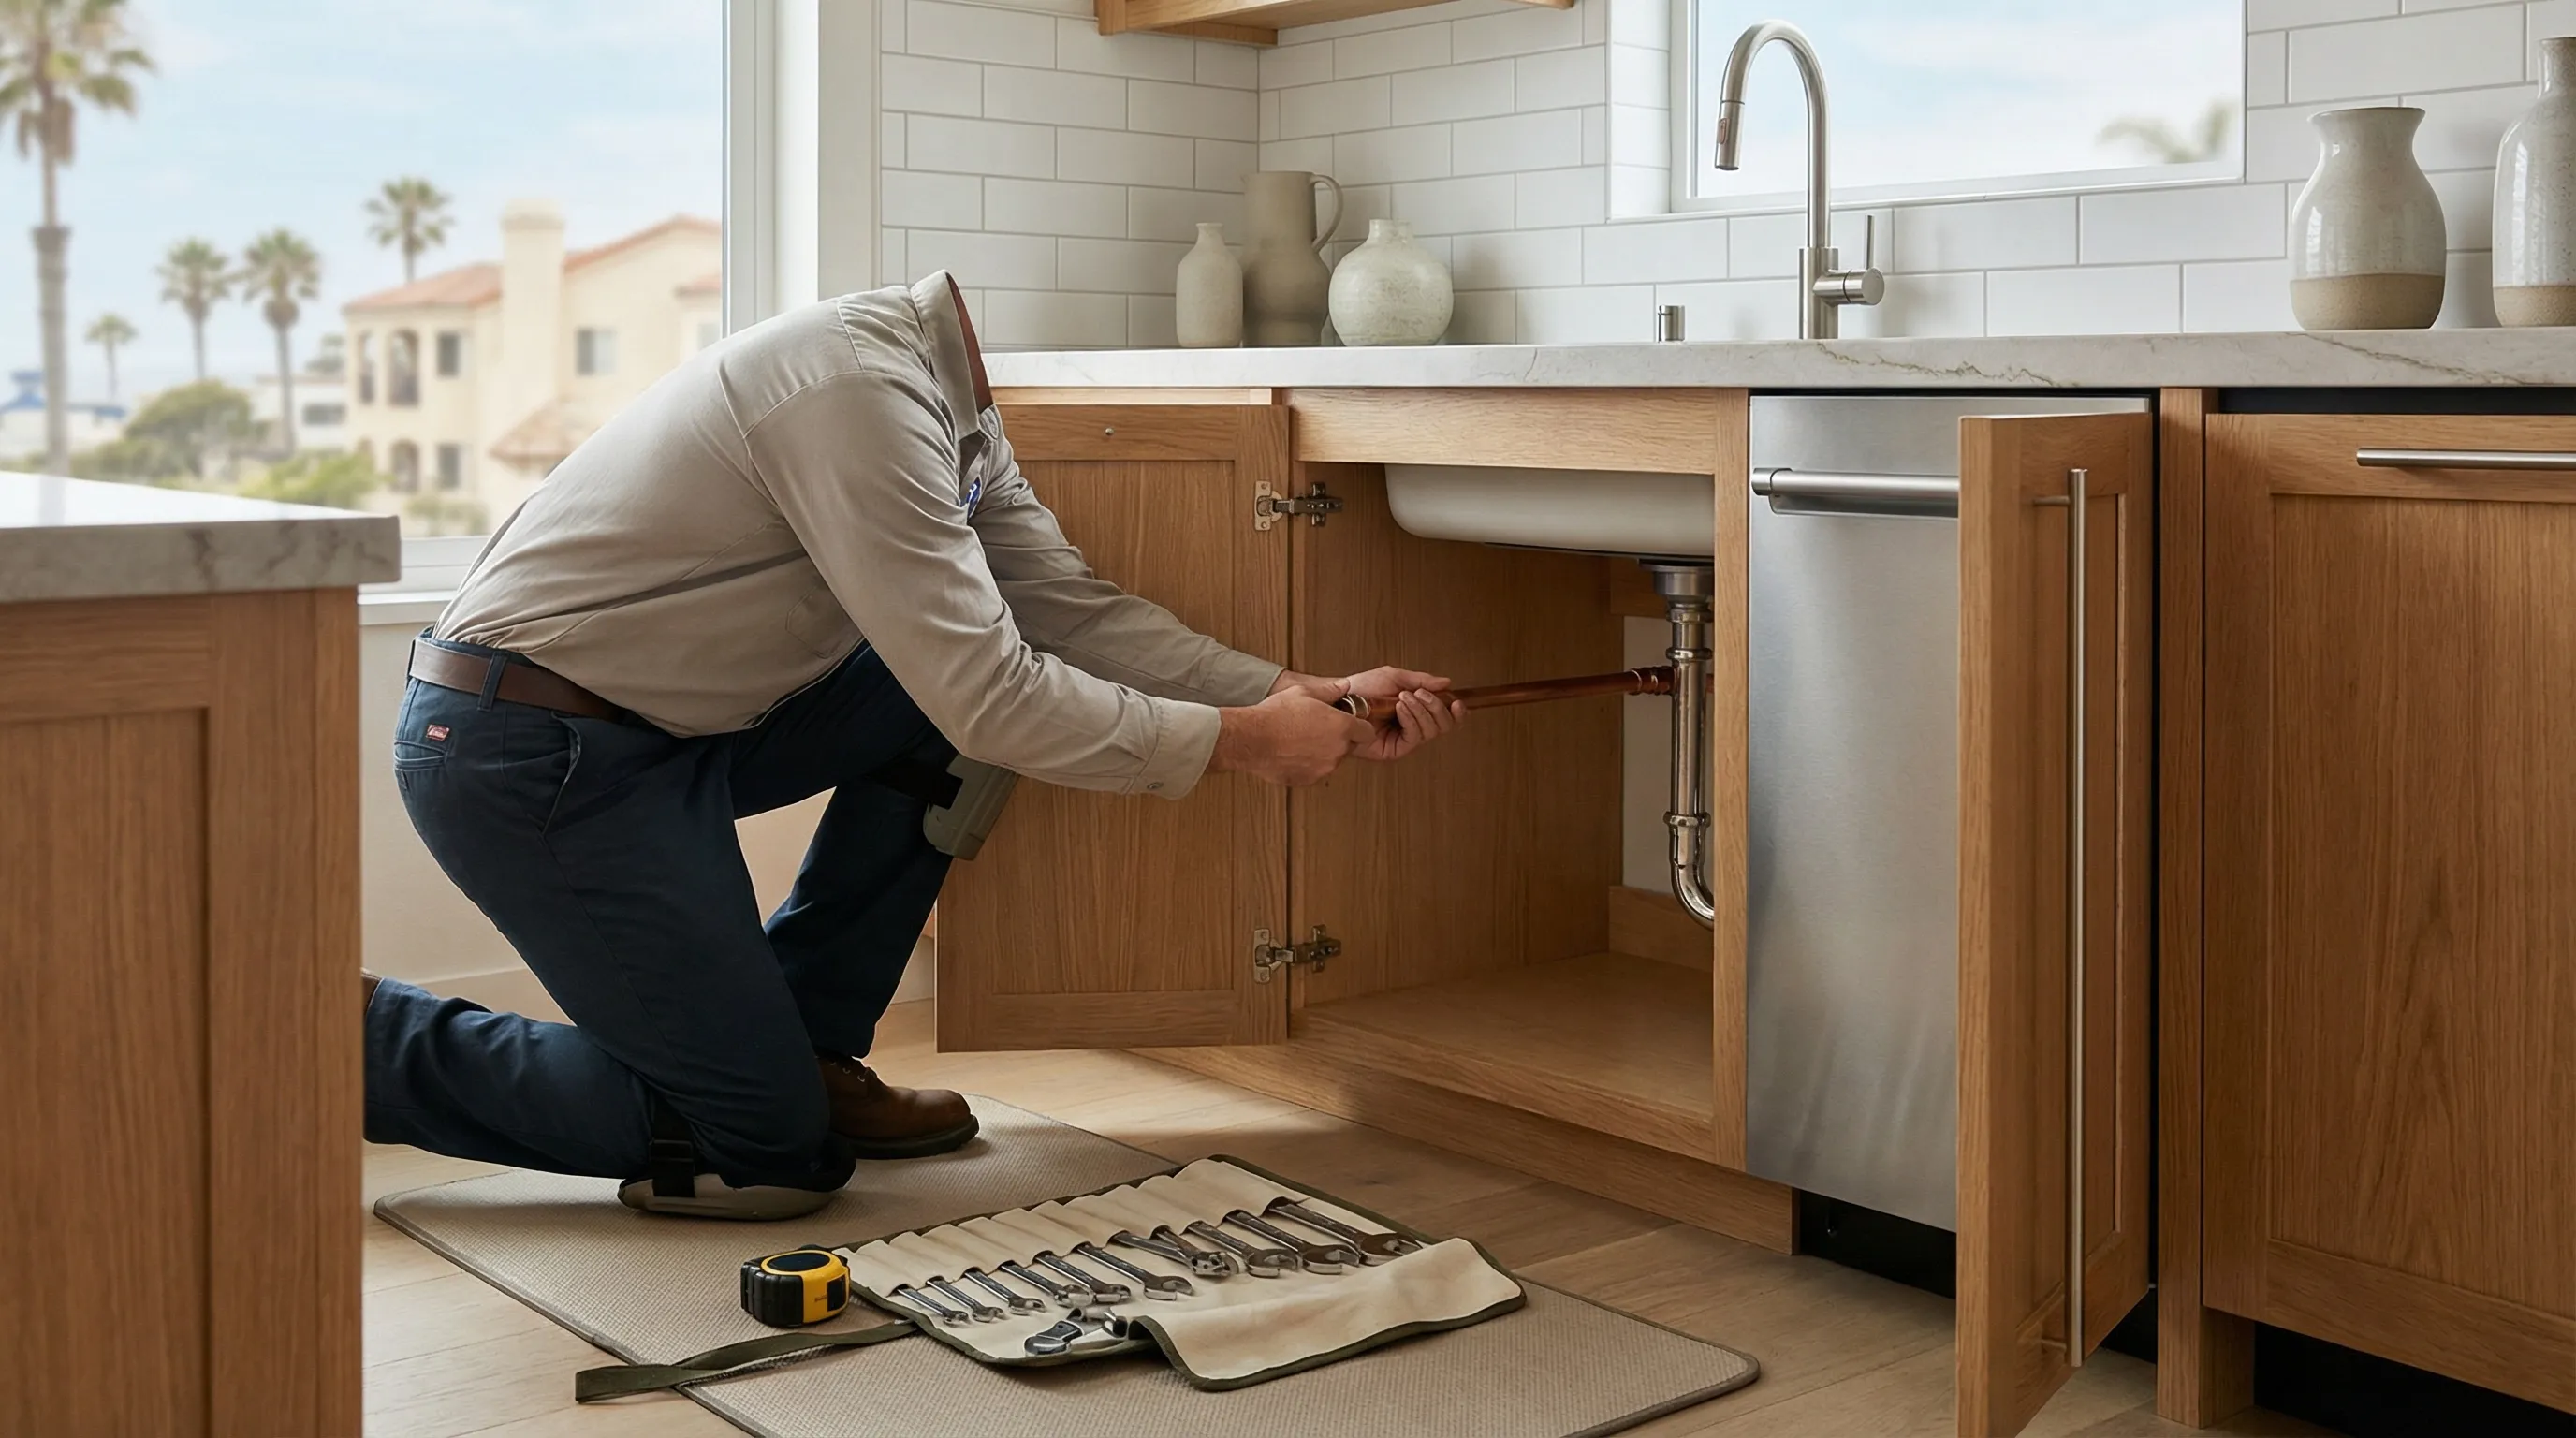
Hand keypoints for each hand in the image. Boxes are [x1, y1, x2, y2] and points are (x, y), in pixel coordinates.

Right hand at [1210, 688, 1370, 786]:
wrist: (1251, 739)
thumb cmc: (1274, 716)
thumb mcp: (1303, 693)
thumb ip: (1329, 691)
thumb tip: (1342, 687)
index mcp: (1341, 727)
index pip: (1367, 732)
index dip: (1358, 727)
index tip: (1349, 723)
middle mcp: (1337, 750)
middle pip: (1349, 746)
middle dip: (1339, 739)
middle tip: (1318, 728)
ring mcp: (1323, 768)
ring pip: (1331, 760)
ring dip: (1322, 752)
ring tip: (1300, 739)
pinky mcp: (1308, 780)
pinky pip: (1314, 771)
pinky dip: (1307, 764)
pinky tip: (1292, 751)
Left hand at [1272, 666, 1462, 762]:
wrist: (1340, 700)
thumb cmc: (1361, 688)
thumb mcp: (1395, 677)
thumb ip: (1421, 681)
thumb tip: (1446, 683)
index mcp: (1416, 710)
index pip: (1446, 716)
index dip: (1457, 712)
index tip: (1458, 701)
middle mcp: (1413, 726)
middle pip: (1444, 725)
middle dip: (1436, 706)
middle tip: (1419, 694)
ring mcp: (1404, 740)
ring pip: (1432, 731)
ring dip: (1422, 710)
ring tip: (1404, 698)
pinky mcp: (1394, 750)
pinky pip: (1415, 737)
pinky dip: (1412, 719)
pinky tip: (1400, 708)